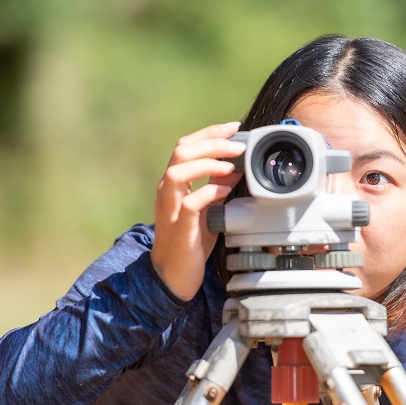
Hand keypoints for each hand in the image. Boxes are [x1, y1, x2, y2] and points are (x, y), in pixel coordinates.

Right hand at [151, 121, 244, 301]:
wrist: (173, 277)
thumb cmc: (190, 243)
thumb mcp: (207, 209)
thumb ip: (217, 188)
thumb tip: (238, 168)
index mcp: (174, 184)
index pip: (186, 146)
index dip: (210, 132)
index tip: (234, 127)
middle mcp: (167, 191)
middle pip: (181, 151)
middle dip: (212, 142)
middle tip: (238, 146)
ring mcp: (170, 208)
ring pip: (178, 172)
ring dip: (207, 164)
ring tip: (231, 166)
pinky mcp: (178, 227)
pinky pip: (190, 203)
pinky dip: (209, 192)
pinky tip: (225, 192)